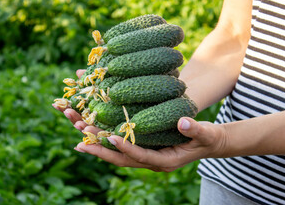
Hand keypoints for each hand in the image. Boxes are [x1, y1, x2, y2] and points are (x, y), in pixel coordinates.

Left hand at [52, 69, 227, 171]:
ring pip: (112, 150)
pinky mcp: (136, 145)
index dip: (126, 148)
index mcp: (163, 161)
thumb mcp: (207, 133)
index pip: (140, 157)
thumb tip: (185, 122)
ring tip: (76, 127)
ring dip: (94, 139)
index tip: (111, 138)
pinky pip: (114, 142)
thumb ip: (196, 130)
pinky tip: (84, 125)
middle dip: (99, 148)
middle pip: (119, 157)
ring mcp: (140, 154)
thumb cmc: (208, 138)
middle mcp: (147, 161)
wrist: (206, 142)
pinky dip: (100, 134)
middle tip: (80, 140)